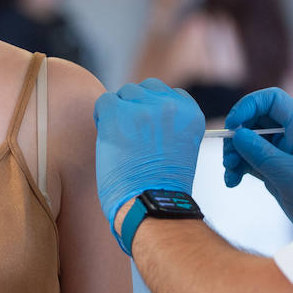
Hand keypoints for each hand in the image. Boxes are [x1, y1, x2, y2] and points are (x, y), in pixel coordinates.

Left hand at [94, 78, 204, 241]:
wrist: (149, 204)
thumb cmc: (162, 187)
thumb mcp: (180, 148)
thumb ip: (168, 125)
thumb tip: (145, 114)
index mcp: (190, 113)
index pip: (170, 94)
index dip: (154, 109)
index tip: (149, 129)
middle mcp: (170, 105)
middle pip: (145, 89)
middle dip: (136, 107)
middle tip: (132, 135)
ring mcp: (143, 108)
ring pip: (124, 94)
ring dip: (119, 112)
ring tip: (121, 140)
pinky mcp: (118, 114)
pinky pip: (103, 101)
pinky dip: (102, 117)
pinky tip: (108, 138)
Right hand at [222, 87, 292, 231]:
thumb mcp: (292, 177)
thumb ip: (263, 154)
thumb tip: (237, 134)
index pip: (273, 100)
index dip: (249, 105)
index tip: (233, 125)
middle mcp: (291, 137)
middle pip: (256, 119)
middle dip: (237, 135)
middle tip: (229, 157)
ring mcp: (282, 154)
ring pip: (249, 141)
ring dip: (234, 153)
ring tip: (230, 173)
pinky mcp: (274, 170)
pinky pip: (250, 160)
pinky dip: (238, 168)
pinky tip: (233, 182)